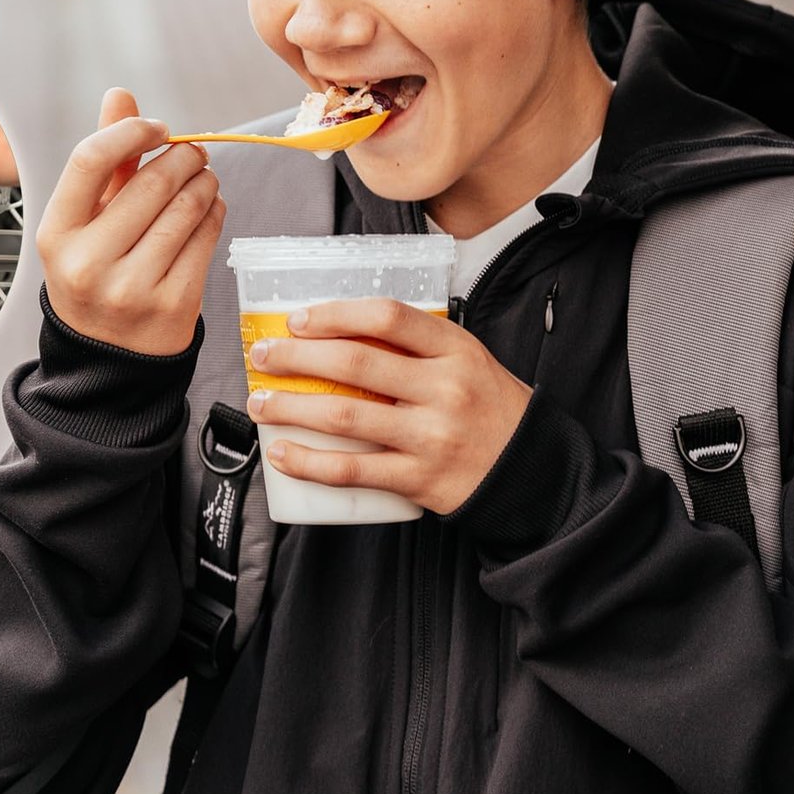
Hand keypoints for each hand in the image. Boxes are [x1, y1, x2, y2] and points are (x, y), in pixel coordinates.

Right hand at [36, 87, 224, 355]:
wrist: (107, 360)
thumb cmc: (95, 276)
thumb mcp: (84, 223)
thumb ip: (105, 160)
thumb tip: (120, 96)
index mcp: (57, 234)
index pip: (90, 160)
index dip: (130, 131)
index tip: (156, 127)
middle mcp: (90, 262)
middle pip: (150, 182)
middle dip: (182, 157)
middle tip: (194, 151)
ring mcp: (132, 288)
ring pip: (185, 209)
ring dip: (205, 182)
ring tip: (205, 176)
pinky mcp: (173, 305)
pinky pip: (206, 240)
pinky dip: (215, 213)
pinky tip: (211, 208)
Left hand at [245, 299, 532, 513]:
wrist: (532, 471)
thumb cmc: (489, 407)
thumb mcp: (468, 360)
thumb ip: (418, 345)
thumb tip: (342, 329)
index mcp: (456, 349)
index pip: (387, 316)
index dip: (336, 314)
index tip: (298, 319)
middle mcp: (444, 388)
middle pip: (355, 362)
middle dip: (297, 356)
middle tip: (263, 355)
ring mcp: (431, 436)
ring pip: (344, 416)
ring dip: (291, 407)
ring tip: (260, 403)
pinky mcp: (419, 479)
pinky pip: (353, 471)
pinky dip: (310, 462)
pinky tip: (282, 453)